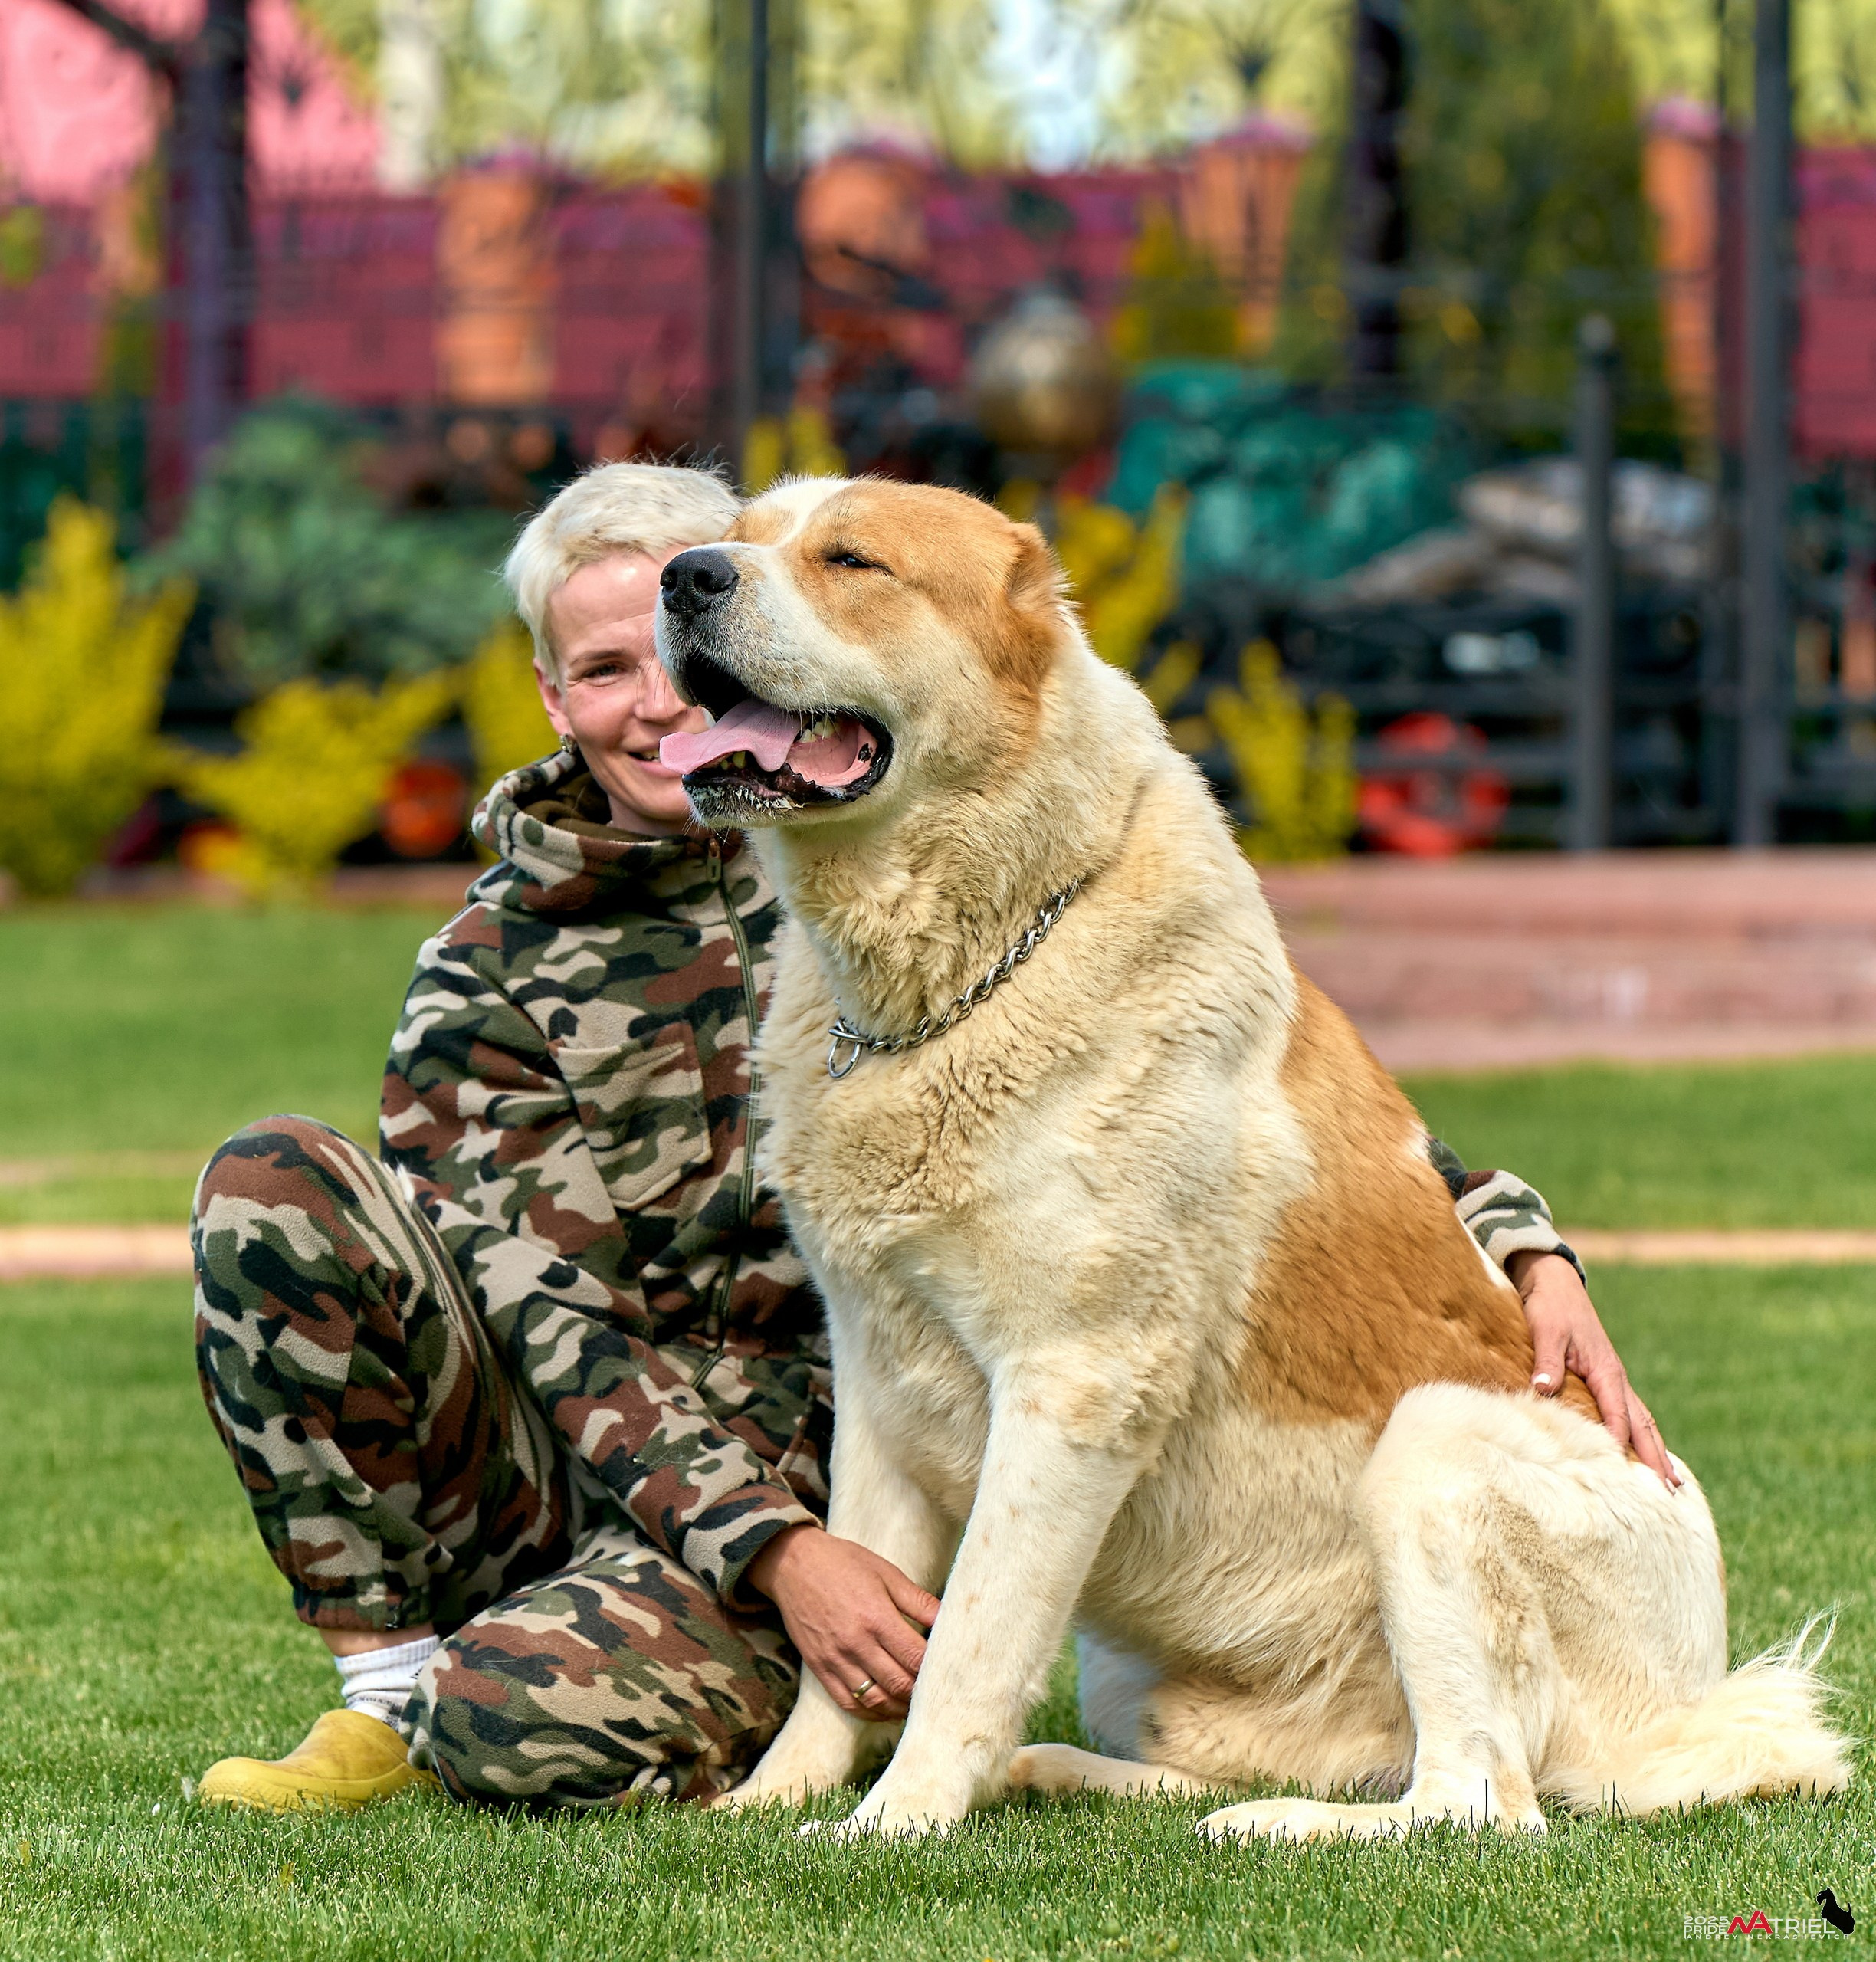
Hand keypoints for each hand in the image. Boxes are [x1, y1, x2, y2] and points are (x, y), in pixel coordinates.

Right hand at [746, 1524, 939, 1721]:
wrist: (792, 1564)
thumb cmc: (843, 1563)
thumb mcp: (886, 1573)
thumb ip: (918, 1600)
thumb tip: (949, 1619)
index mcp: (877, 1617)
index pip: (915, 1657)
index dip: (936, 1669)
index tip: (948, 1670)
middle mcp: (856, 1643)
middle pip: (899, 1683)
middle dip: (921, 1692)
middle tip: (937, 1691)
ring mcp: (836, 1659)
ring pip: (875, 1700)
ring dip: (899, 1708)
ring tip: (915, 1704)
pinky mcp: (819, 1668)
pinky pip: (847, 1702)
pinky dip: (870, 1713)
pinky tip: (885, 1709)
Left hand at [1508, 1251, 1677, 1487]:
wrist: (1555, 1283)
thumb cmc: (1550, 1307)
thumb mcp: (1546, 1331)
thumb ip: (1547, 1360)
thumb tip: (1543, 1388)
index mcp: (1606, 1372)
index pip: (1618, 1417)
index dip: (1620, 1446)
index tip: (1625, 1478)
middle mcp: (1616, 1379)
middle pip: (1642, 1425)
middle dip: (1656, 1459)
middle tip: (1672, 1493)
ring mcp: (1614, 1380)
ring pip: (1642, 1421)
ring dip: (1656, 1451)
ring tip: (1674, 1483)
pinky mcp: (1605, 1379)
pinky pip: (1630, 1414)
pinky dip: (1641, 1436)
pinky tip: (1644, 1452)